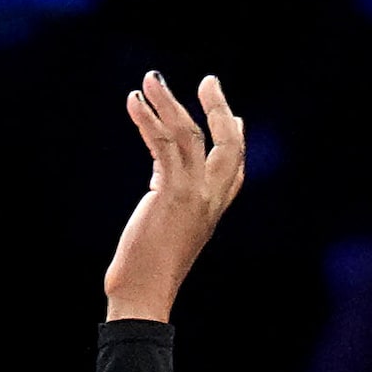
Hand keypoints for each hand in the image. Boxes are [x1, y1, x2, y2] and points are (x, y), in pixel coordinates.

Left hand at [104, 72, 244, 321]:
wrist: (143, 292)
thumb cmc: (148, 270)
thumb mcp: (169, 227)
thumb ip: (173, 199)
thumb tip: (164, 175)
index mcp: (213, 208)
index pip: (235, 167)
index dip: (235, 138)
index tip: (234, 115)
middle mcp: (212, 198)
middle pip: (229, 142)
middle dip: (219, 109)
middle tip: (208, 81)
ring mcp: (195, 193)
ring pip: (189, 134)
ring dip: (169, 101)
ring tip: (151, 79)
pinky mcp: (172, 191)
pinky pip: (163, 143)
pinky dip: (148, 118)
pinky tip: (135, 101)